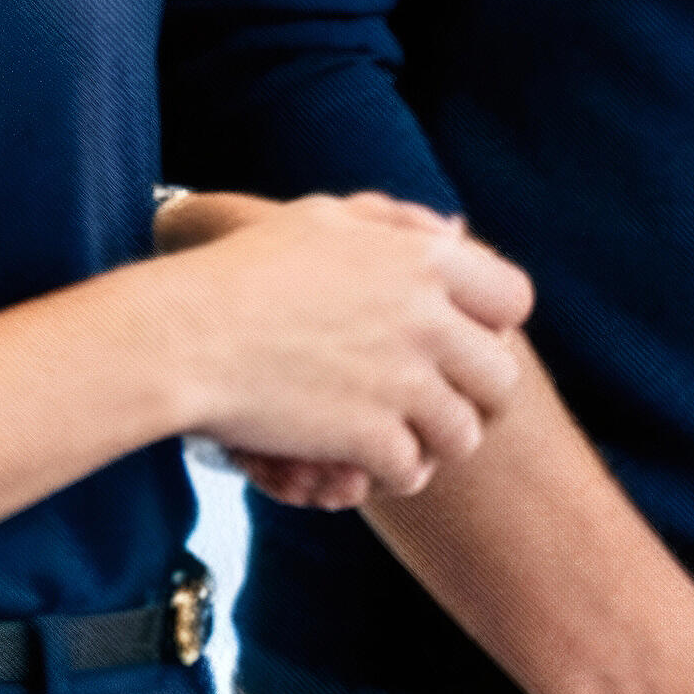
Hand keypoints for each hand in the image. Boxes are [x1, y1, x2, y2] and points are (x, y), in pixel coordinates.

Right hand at [132, 193, 532, 501]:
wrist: (178, 336)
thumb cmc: (239, 271)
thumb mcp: (323, 219)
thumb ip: (395, 223)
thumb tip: (453, 231)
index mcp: (427, 261)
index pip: (514, 300)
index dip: (493, 327)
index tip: (463, 342)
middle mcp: (429, 319)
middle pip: (502, 377)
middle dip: (475, 396)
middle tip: (443, 404)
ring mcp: (405, 381)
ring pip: (465, 433)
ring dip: (437, 442)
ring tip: (408, 441)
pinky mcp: (370, 435)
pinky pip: (412, 469)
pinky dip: (394, 474)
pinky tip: (367, 468)